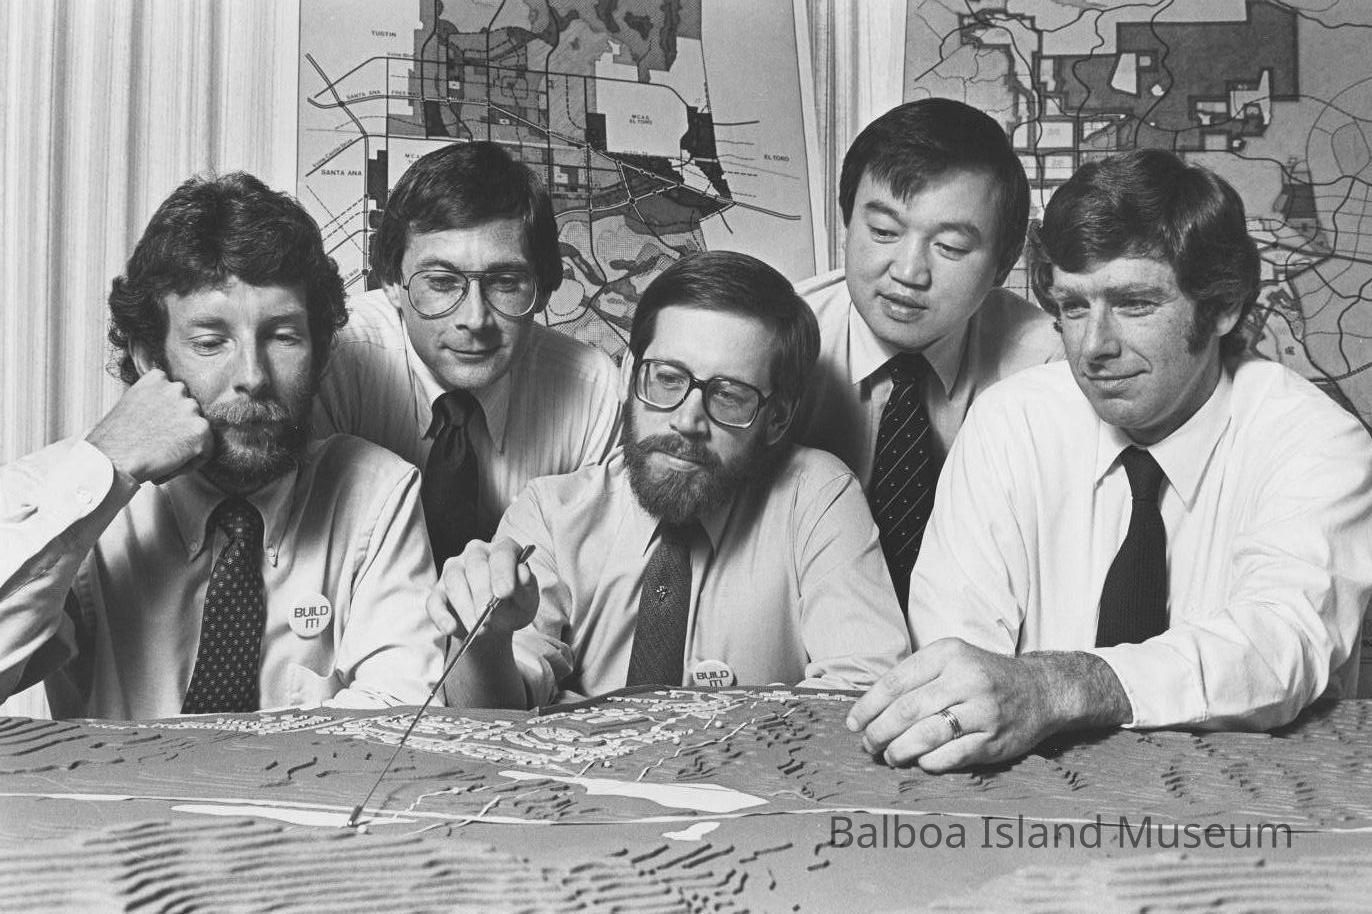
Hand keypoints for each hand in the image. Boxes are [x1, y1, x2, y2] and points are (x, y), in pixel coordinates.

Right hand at [85, 369, 211, 483]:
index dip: (167, 416)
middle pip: (189, 412)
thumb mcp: (130, 405)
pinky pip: (205, 451)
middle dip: (178, 429)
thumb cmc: (114, 439)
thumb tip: (167, 411)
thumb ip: (153, 401)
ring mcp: (191, 408)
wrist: (112, 459)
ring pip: (197, 431)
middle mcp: (177, 388)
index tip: (154, 429)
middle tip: (158, 445)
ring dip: (184, 446)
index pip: (175, 395)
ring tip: (160, 457)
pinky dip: (190, 463)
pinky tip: (167, 466)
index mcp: (157, 378)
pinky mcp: (201, 430)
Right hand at [426, 537, 538, 640]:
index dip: (503, 573)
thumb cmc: (514, 605)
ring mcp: (454, 569)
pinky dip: (441, 615)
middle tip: (488, 616)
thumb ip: (526, 589)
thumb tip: (523, 575)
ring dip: (465, 607)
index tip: (504, 593)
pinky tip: (450, 628)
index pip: (502, 554)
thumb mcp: (527, 601)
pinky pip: (434, 601)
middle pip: (475, 565)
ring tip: (478, 628)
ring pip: (454, 581)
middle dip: (482, 592)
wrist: (497, 623)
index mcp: (502, 549)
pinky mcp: (439, 590)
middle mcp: (476, 552)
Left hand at [845, 638, 1061, 771]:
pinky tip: (919, 762)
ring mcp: (982, 710)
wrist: (1040, 690)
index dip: (868, 706)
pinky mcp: (994, 739)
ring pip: (926, 735)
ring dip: (899, 750)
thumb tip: (870, 709)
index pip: (896, 682)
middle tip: (868, 744)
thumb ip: (915, 677)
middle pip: (907, 710)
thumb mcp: (951, 660)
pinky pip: (951, 755)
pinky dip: (928, 762)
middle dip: (879, 732)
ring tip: (889, 756)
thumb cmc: (983, 677)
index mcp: (948, 654)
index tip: (853, 723)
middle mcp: (966, 679)